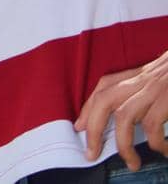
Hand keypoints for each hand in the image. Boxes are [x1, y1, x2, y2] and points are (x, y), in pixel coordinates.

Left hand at [75, 47, 167, 169]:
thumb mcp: (155, 79)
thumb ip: (136, 92)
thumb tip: (118, 116)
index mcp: (134, 76)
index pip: (101, 89)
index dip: (87, 109)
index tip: (80, 128)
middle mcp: (138, 80)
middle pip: (103, 101)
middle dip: (94, 129)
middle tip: (93, 152)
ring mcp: (152, 89)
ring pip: (124, 116)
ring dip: (124, 145)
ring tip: (132, 163)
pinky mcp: (166, 99)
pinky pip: (152, 126)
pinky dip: (156, 143)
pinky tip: (164, 151)